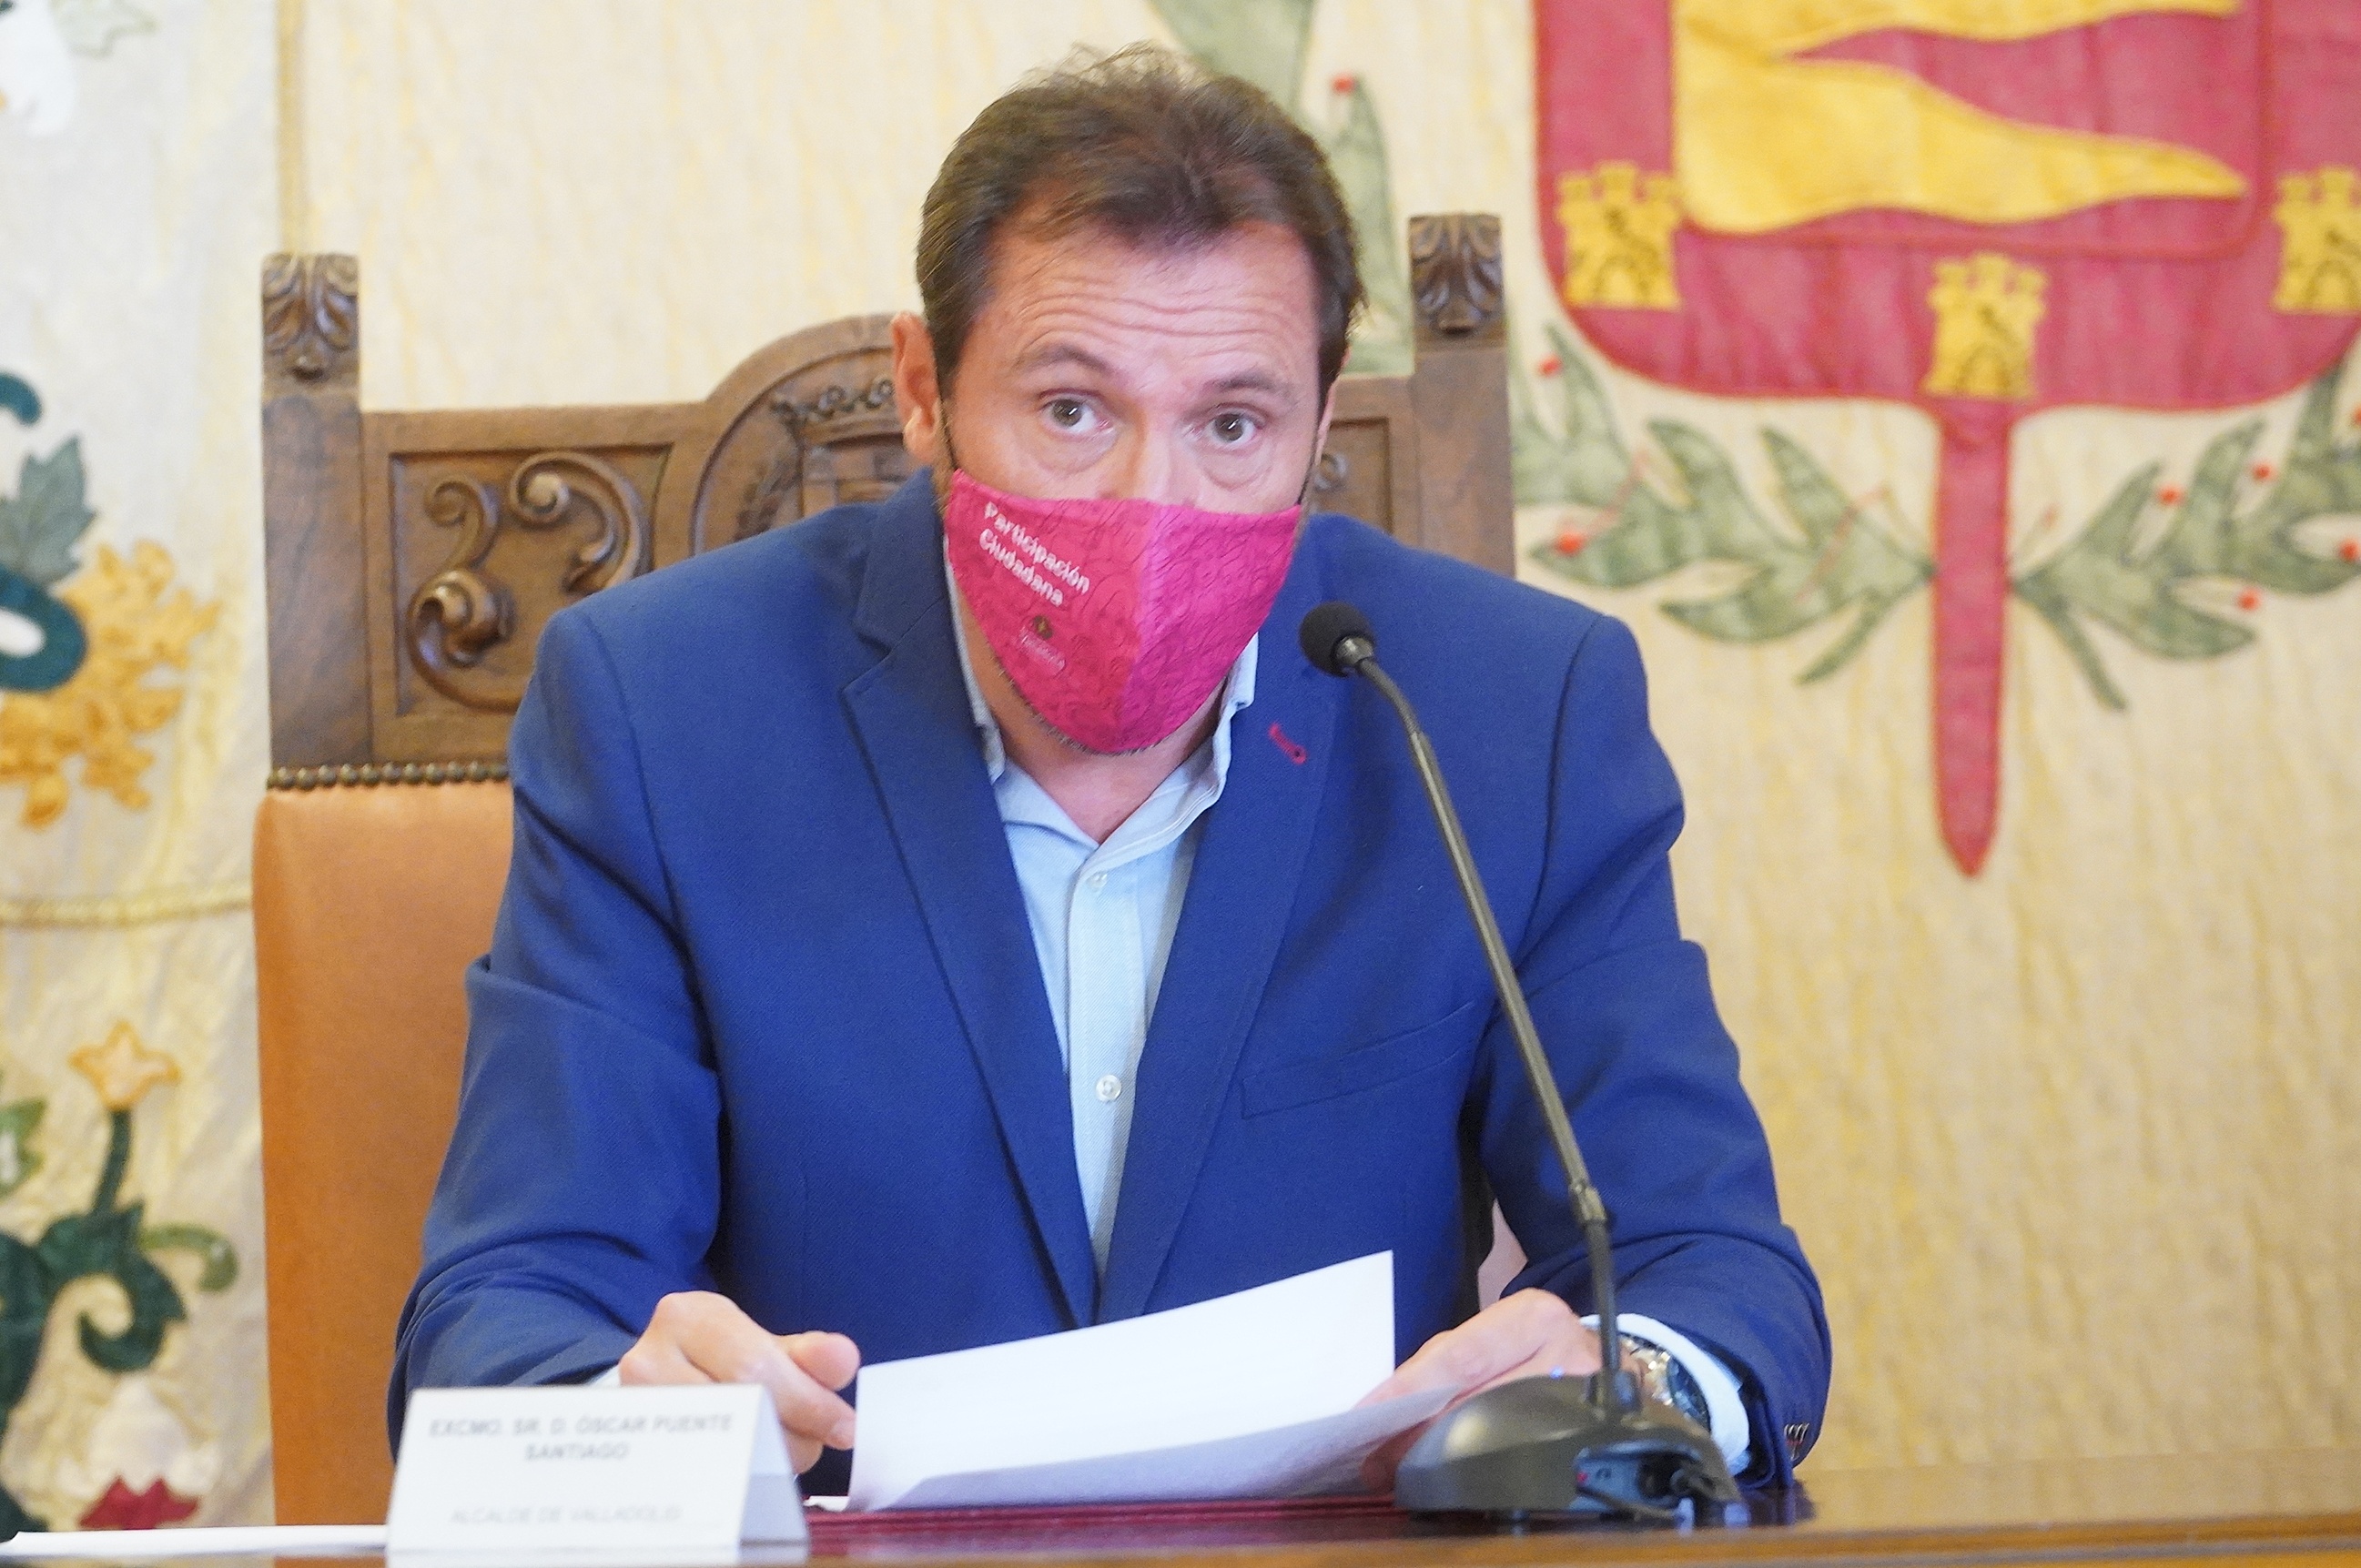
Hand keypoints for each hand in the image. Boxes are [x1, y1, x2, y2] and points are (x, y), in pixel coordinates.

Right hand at [617, 1291, 860, 1473]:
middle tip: (814, 1447)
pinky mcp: (630, 1450)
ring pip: (717, 1448)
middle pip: (738, 1408)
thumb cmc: (718, 1365)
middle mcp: (648, 1356)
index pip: (757, 1365)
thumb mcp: (765, 1349)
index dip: (807, 1401)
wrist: (656, 1386)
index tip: (844, 1428)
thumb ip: (808, 1356)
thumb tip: (843, 1358)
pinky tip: (748, 1474)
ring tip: (780, 1456)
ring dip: (765, 1460)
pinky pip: (692, 1475)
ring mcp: (631, 1408)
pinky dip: (732, 1479)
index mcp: (690, 1316)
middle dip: (791, 1434)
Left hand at [1354, 1289, 1600, 1488]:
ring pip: (1503, 1435)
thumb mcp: (1499, 1336)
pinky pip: (1532, 1459)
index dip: (1410, 1390)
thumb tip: (1391, 1409)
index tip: (1368, 1417)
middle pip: (1478, 1401)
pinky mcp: (1598, 1434)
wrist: (1610, 1361)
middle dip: (1421, 1435)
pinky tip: (1456, 1484)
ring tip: (1404, 1474)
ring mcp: (1587, 1397)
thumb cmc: (1536, 1346)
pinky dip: (1486, 1472)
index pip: (1459, 1357)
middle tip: (1378, 1461)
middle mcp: (1565, 1350)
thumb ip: (1453, 1363)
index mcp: (1531, 1317)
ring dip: (1447, 1459)